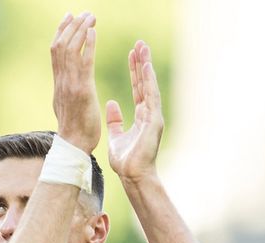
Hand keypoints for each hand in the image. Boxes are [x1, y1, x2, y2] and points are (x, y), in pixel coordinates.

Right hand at [50, 12, 100, 152]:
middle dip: (70, 27)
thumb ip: (68, 92)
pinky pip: (84, 62)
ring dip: (80, 30)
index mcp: (59, 85)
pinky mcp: (82, 90)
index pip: (56, 53)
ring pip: (70, 51)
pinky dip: (88, 44)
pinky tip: (93, 31)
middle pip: (60, 47)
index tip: (69, 18)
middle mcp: (61, 82)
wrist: (74, 146)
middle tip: (82, 12)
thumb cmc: (75, 131)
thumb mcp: (68, 107)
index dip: (61, 33)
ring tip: (90, 16)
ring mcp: (70, 86)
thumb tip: (68, 85)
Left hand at [106, 40, 163, 181]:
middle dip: (141, 63)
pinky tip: (145, 68)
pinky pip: (151, 97)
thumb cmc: (126, 160)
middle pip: (145, 83)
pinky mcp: (154, 121)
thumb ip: (115, 119)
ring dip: (146, 67)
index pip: (138, 88)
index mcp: (141, 115)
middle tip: (139, 44)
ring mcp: (153, 116)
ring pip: (149, 86)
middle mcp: (149, 113)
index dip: (135, 71)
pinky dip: (148, 82)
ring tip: (142, 49)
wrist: (132, 176)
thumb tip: (110, 103)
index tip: (132, 54)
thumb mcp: (116, 136)